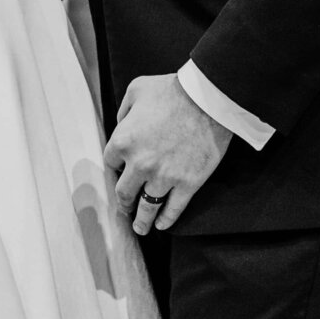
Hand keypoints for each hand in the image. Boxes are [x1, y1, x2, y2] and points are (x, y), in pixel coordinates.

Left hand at [104, 74, 231, 233]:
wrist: (208, 100)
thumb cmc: (172, 91)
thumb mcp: (137, 90)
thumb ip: (123, 111)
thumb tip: (122, 126)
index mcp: (123, 140)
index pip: (111, 163)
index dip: (116, 167)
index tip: (121, 172)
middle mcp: (139, 164)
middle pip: (124, 192)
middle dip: (124, 202)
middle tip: (125, 208)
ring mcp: (164, 177)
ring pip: (146, 208)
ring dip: (142, 221)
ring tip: (140, 228)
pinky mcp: (187, 185)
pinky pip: (172, 210)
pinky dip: (166, 220)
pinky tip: (162, 224)